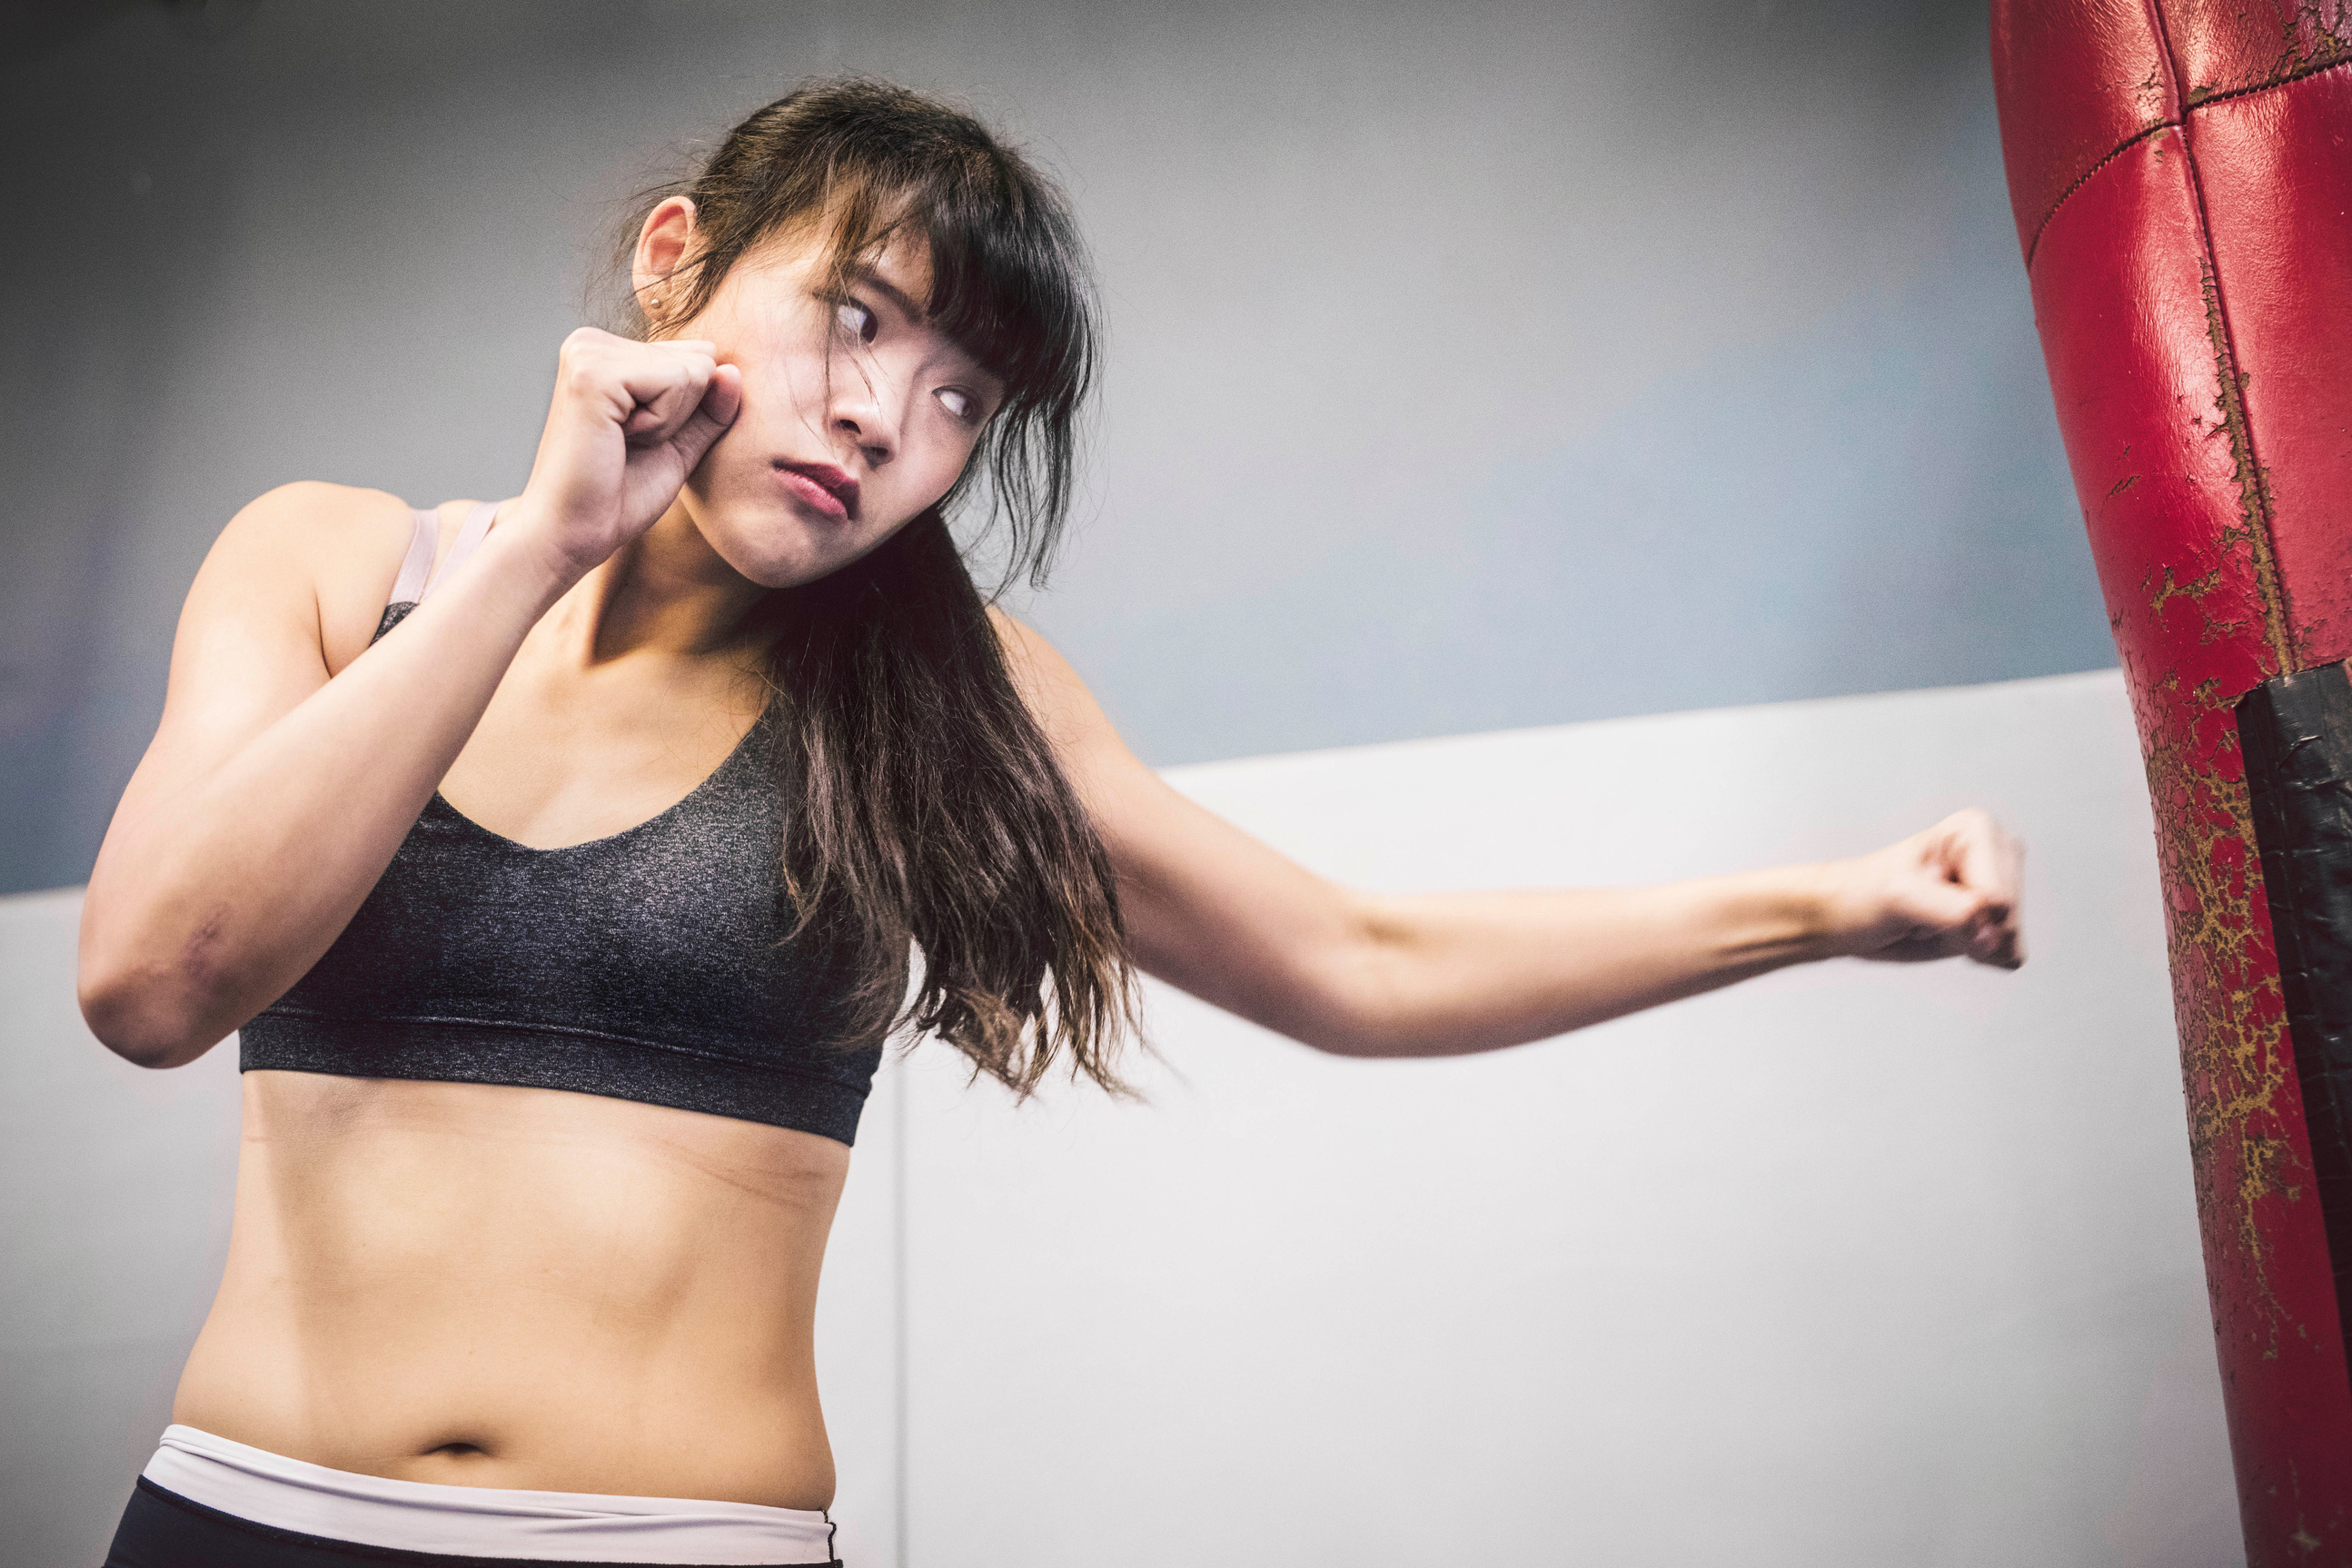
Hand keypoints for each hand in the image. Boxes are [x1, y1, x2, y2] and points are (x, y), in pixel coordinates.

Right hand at [510, 327, 743, 576]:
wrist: (572, 535)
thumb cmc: (618, 497)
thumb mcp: (678, 446)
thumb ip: (709, 409)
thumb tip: (733, 371)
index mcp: (607, 352)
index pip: (696, 359)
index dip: (684, 413)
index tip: (637, 440)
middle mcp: (592, 342)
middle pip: (699, 360)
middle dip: (680, 415)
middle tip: (631, 445)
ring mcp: (588, 352)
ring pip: (692, 371)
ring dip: (669, 423)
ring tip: (622, 444)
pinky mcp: (593, 372)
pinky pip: (677, 382)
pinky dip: (662, 425)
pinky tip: (620, 440)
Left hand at [1815, 808, 2025, 967]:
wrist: (1849, 915)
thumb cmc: (1866, 894)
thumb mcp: (1900, 896)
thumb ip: (1953, 912)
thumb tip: (1993, 937)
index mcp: (1977, 830)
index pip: (1997, 896)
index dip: (1960, 913)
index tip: (1922, 898)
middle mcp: (1997, 854)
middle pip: (2008, 918)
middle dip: (1966, 929)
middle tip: (1924, 913)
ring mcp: (2001, 887)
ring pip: (2010, 940)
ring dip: (1968, 944)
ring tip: (1932, 920)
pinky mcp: (1999, 919)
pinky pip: (2008, 956)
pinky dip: (1976, 956)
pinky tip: (1947, 934)